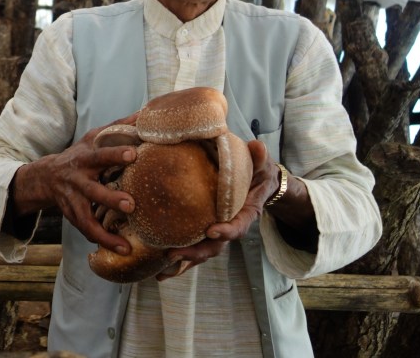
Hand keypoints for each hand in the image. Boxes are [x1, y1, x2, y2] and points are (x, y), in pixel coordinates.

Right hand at [10, 114, 138, 254]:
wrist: (47, 176)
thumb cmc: (81, 154)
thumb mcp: (94, 137)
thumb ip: (120, 126)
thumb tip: (148, 112)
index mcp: (85, 157)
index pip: (101, 154)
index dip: (116, 154)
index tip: (134, 154)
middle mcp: (77, 179)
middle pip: (92, 190)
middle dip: (110, 198)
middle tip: (131, 204)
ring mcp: (73, 200)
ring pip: (86, 216)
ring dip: (105, 230)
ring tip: (126, 242)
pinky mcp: (74, 215)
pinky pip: (88, 231)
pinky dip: (105, 242)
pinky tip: (123, 249)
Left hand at [157, 139, 280, 280]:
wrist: (257, 184)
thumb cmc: (256, 173)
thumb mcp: (260, 164)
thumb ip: (259, 158)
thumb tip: (257, 146)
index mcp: (244, 213)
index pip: (237, 226)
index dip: (226, 231)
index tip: (213, 231)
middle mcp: (229, 227)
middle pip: (214, 247)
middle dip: (195, 252)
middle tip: (174, 254)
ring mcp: (216, 233)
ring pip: (201, 253)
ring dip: (182, 264)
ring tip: (161, 273)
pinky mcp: (203, 233)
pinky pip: (191, 249)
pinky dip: (177, 263)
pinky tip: (158, 273)